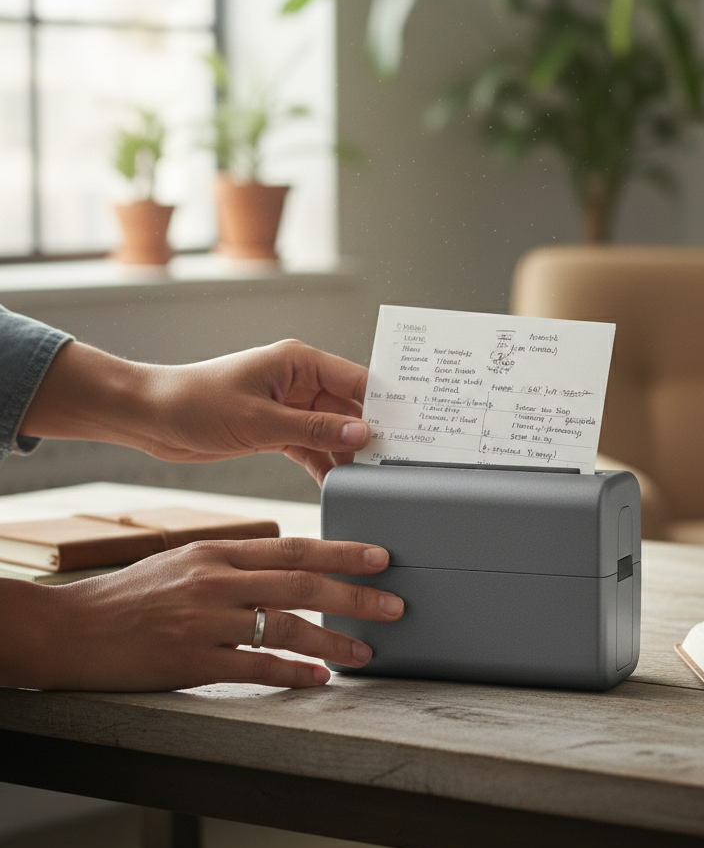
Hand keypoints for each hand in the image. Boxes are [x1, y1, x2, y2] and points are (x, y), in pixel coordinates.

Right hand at [0, 538, 402, 691]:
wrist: (74, 629)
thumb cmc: (135, 594)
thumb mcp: (186, 559)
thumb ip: (237, 561)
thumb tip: (292, 564)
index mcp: (218, 551)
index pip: (293, 548)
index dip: (342, 552)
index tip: (380, 556)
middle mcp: (216, 580)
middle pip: (301, 584)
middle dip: (354, 595)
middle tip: (394, 604)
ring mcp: (205, 621)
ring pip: (286, 627)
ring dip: (333, 641)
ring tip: (367, 651)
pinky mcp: (192, 662)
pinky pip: (255, 667)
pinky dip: (293, 672)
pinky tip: (319, 679)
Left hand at [21, 338, 371, 485]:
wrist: (148, 419)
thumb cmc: (194, 404)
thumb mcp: (260, 422)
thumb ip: (313, 430)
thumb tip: (362, 434)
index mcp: (299, 363)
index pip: (357, 381)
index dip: (385, 404)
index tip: (411, 428)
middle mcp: (299, 382)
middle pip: (349, 409)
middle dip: (370, 435)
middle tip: (396, 462)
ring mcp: (288, 407)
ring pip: (332, 432)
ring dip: (346, 454)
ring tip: (369, 480)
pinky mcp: (275, 431)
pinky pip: (311, 448)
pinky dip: (323, 465)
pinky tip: (336, 485)